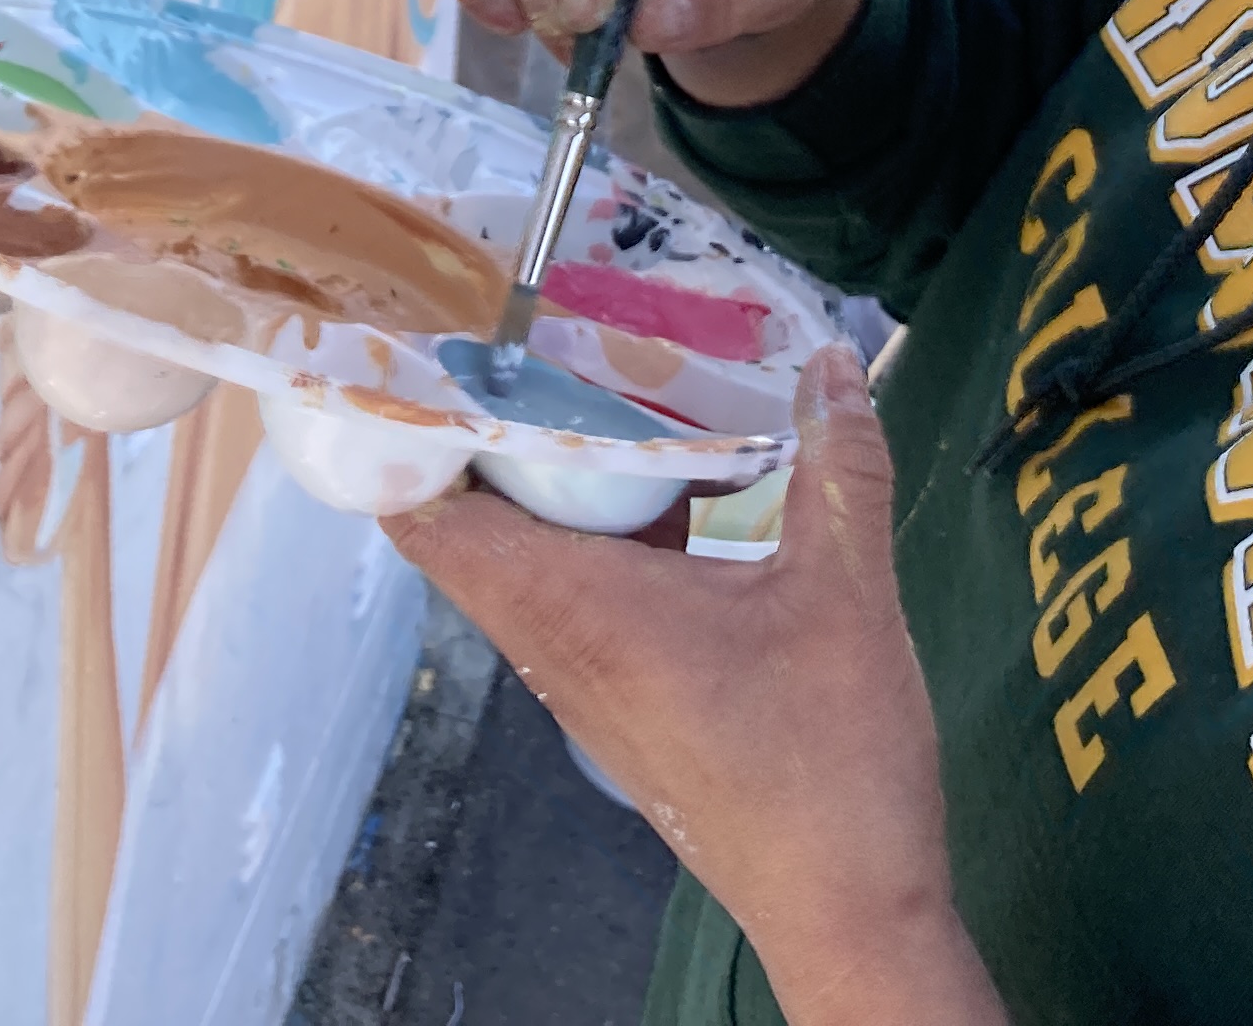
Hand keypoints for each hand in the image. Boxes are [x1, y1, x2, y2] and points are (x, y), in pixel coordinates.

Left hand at [383, 348, 1006, 1025]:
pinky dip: (598, 537)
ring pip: (528, 563)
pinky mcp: (623, 707)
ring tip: (597, 397)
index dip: (405, 434)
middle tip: (522, 345)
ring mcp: (586, 684)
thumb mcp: (845, 596)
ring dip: (550, 487)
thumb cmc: (829, 760)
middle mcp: (559, 645)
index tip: (422, 350)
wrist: (846, 908)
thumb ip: (839, 471)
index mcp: (578, 608)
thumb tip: (835, 362)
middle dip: (485, 436)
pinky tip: (673, 494)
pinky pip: (577, 599)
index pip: (431, 519)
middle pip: (472, 527)